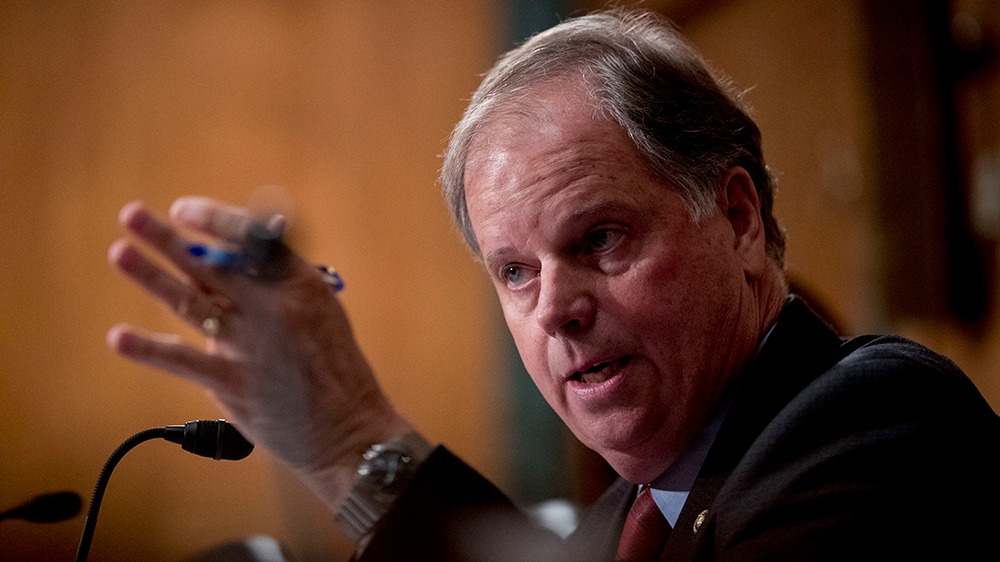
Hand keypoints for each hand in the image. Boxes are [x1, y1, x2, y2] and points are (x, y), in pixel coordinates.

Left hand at [107, 197, 412, 512]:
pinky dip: (149, 348)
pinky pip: (184, 360)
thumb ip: (278, 288)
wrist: (350, 430)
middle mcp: (274, 308)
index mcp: (302, 285)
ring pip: (191, 302)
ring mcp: (251, 345)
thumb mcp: (323, 313)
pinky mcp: (234, 384)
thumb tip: (225, 265)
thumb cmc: (337, 371)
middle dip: (168, 238)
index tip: (185, 210)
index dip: (215, 219)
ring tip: (120, 252)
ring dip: (151, 275)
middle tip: (133, 216)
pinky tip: (119, 337)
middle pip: (212, 264)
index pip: (253, 237)